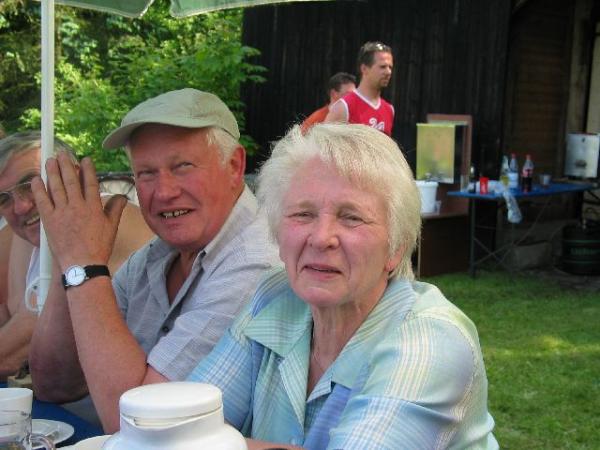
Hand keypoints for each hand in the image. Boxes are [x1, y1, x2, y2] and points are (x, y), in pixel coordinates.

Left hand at [31, 153, 127, 270]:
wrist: (82, 264)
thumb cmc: (99, 247)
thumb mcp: (112, 227)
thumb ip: (115, 208)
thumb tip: (122, 196)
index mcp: (93, 207)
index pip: (90, 182)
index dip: (87, 169)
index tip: (84, 159)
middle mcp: (77, 206)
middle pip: (71, 180)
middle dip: (67, 165)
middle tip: (63, 153)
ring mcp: (62, 213)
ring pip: (56, 187)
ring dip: (52, 172)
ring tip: (50, 160)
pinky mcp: (49, 221)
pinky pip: (42, 201)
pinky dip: (38, 189)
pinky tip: (36, 179)